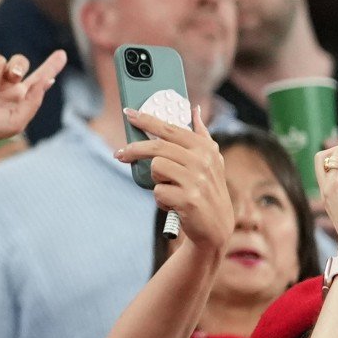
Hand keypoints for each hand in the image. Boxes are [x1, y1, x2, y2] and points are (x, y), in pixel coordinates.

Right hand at [0, 53, 67, 161]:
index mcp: (19, 97)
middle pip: (19, 62)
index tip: (62, 54)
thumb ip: (33, 102)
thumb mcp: (15, 121)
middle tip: (14, 77)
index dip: (51, 66)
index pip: (38, 78)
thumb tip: (44, 81)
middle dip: (18, 65)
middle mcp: (5, 85)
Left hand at [120, 115, 233, 256]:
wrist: (217, 227)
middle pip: (157, 147)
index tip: (128, 113)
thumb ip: (201, 134)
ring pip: (156, 167)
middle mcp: (203, 161)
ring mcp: (196, 180)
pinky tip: (173, 203)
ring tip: (170, 187)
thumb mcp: (212, 160)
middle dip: (134, 149)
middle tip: (120, 154)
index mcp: (205, 148)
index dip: (147, 119)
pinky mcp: (188, 199)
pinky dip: (161, 199)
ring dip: (157, 180)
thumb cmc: (208, 190)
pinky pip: (157, 191)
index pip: (170, 128)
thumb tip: (194, 110)